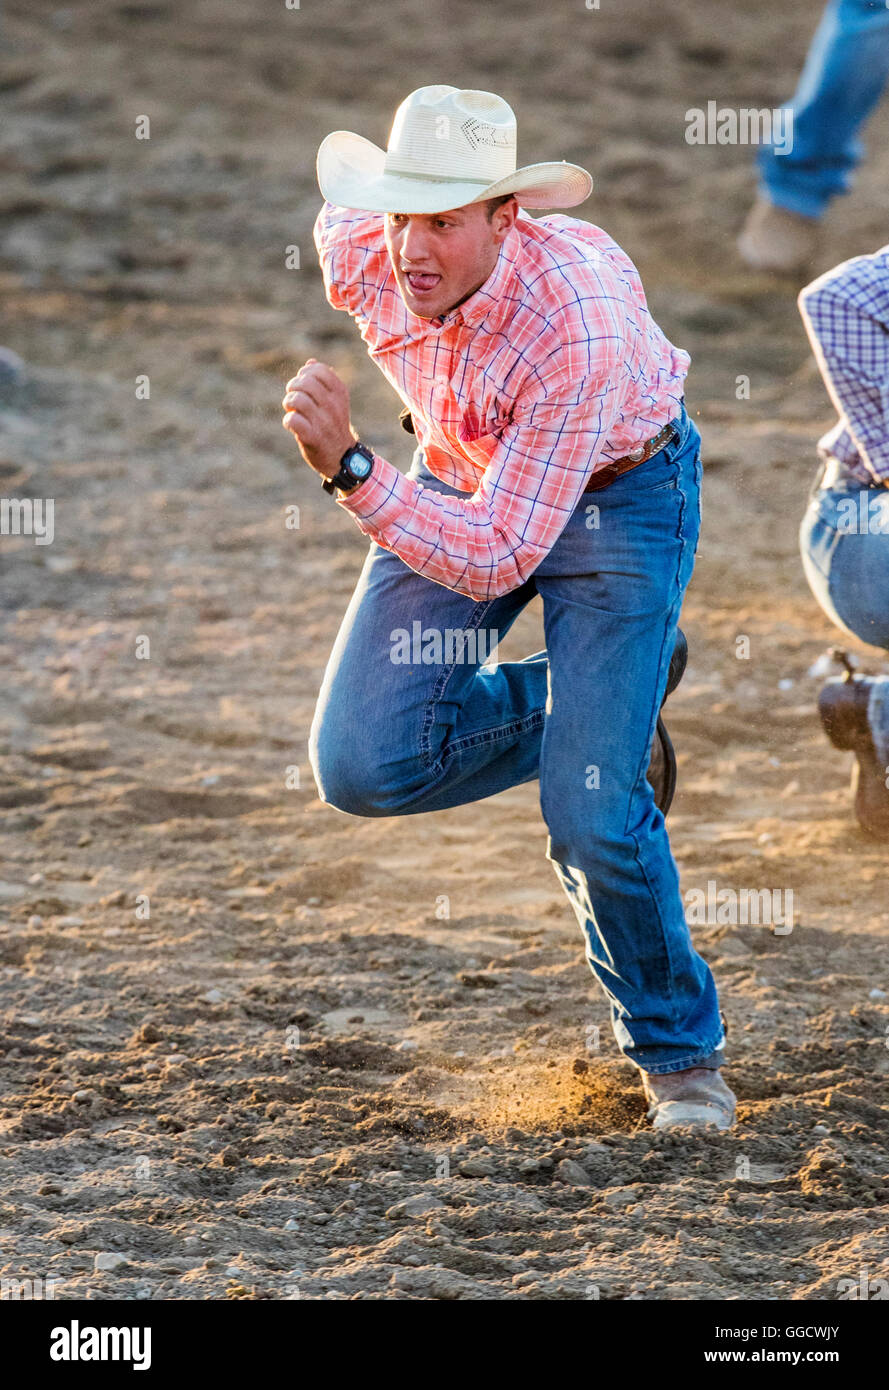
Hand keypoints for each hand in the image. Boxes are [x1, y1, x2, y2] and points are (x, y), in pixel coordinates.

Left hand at [281, 359, 356, 477]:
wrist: (342, 457)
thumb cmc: (334, 425)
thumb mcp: (335, 401)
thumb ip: (324, 381)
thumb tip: (310, 362)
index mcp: (340, 393)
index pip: (318, 370)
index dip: (305, 373)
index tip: (303, 382)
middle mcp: (333, 406)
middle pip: (305, 382)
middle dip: (293, 386)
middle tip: (293, 396)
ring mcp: (323, 422)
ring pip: (297, 399)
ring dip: (289, 402)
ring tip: (292, 409)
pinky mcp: (313, 437)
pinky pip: (293, 420)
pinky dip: (288, 420)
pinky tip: (292, 424)